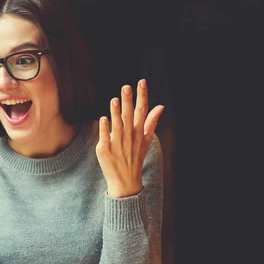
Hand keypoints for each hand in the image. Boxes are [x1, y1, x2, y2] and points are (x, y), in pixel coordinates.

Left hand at [94, 79, 163, 197]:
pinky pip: (105, 138)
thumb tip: (160, 106)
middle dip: (128, 101)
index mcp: (139, 132)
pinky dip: (104, 129)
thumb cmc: (135, 157)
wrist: (125, 181)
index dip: (142, 96)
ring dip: (116, 113)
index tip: (141, 82)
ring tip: (115, 100)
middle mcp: (129, 137)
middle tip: (126, 86)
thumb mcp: (146, 140)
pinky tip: (103, 118)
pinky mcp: (105, 150)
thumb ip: (151, 122)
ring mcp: (117, 144)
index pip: (142, 111)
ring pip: (117, 126)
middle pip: (129, 116)